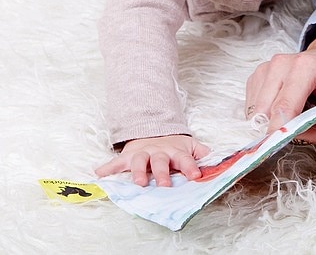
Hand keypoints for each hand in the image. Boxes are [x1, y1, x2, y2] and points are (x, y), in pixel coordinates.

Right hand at [94, 134, 209, 186]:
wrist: (152, 130)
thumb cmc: (173, 145)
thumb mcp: (190, 145)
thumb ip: (202, 153)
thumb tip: (217, 160)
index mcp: (175, 151)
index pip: (185, 159)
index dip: (190, 166)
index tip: (196, 175)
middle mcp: (158, 152)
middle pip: (160, 162)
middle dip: (162, 173)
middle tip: (164, 185)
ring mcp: (142, 153)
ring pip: (139, 161)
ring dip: (137, 172)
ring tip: (138, 183)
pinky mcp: (128, 155)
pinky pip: (116, 162)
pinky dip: (107, 168)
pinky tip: (98, 173)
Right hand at [244, 24, 315, 130]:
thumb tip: (303, 133)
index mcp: (307, 65)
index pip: (285, 104)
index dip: (280, 128)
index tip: (279, 146)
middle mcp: (282, 63)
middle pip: (265, 109)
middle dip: (275, 129)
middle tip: (292, 137)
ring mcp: (267, 68)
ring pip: (255, 110)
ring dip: (269, 123)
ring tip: (293, 121)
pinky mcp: (258, 76)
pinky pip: (252, 106)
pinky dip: (264, 116)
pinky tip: (283, 114)